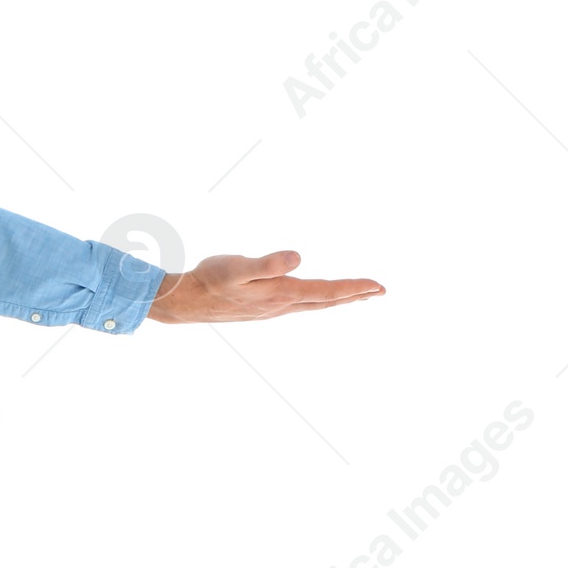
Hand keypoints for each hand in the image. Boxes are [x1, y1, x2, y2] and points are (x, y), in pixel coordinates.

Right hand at [147, 250, 383, 323]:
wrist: (187, 302)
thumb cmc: (210, 279)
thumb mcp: (237, 266)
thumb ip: (267, 263)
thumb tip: (298, 259)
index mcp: (281, 293)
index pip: (327, 291)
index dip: (355, 288)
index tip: (378, 286)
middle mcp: (282, 304)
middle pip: (326, 301)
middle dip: (355, 295)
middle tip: (380, 291)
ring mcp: (273, 309)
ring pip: (314, 304)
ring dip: (338, 299)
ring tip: (357, 296)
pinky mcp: (264, 308)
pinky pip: (301, 305)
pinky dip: (318, 301)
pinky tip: (315, 299)